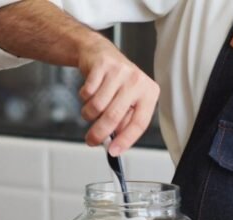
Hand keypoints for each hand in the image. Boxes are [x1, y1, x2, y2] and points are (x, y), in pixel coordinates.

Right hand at [77, 36, 159, 155]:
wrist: (100, 53)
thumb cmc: (116, 81)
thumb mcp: (127, 102)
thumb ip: (123, 122)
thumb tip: (114, 143)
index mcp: (149, 93)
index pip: (139, 123)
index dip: (125, 140)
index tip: (114, 152)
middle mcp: (137, 81)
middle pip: (114, 117)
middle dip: (99, 133)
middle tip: (91, 140)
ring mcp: (120, 72)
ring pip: (97, 106)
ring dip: (88, 114)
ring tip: (91, 109)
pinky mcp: (102, 66)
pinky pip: (87, 93)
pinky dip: (83, 98)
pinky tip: (89, 92)